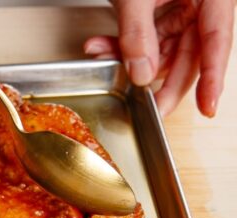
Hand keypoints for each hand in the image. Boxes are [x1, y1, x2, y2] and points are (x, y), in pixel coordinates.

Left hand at [84, 0, 234, 116]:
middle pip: (192, 51)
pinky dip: (124, 43)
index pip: (217, 41)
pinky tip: (100, 46)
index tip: (208, 107)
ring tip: (102, 58)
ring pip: (165, 46)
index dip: (212, 77)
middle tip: (149, 107)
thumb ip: (138, 33)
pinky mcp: (161, 5)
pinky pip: (148, 34)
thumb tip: (143, 73)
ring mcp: (182, 2)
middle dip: (164, 79)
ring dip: (132, 57)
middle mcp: (202, 0)